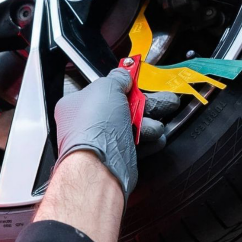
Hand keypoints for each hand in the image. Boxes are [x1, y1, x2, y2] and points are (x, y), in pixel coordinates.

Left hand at [54, 68, 178, 201]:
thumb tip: (123, 74)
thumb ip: (118, 78)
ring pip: (133, 127)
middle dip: (145, 105)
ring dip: (149, 124)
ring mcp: (103, 143)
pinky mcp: (117, 158)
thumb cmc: (94, 128)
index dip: (122, 86)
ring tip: (156, 125)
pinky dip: (150, 142)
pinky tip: (157, 138)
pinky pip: (137, 146)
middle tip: (164, 101)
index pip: (103, 90)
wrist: (100, 167)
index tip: (137, 82)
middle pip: (122, 108)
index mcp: (77, 105)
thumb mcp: (107, 87)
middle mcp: (88, 124)